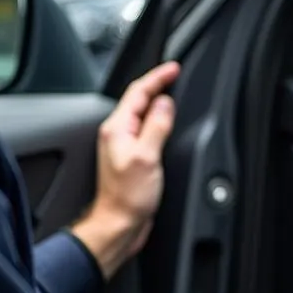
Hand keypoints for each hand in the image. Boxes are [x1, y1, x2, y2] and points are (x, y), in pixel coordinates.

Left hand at [72, 62, 179, 278]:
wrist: (118, 224)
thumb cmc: (127, 198)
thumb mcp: (147, 157)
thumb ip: (156, 126)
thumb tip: (166, 103)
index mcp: (117, 129)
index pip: (138, 92)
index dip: (158, 77)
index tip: (174, 67)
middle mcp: (117, 134)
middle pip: (138, 99)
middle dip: (157, 84)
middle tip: (175, 75)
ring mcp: (123, 146)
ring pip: (142, 113)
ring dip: (157, 101)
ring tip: (173, 92)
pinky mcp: (132, 158)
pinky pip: (145, 129)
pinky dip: (157, 120)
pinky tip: (166, 122)